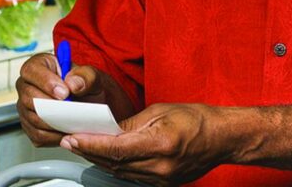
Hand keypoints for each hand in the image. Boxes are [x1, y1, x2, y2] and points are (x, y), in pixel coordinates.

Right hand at [15, 54, 129, 146]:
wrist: (91, 105)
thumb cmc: (87, 86)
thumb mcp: (93, 77)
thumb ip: (86, 76)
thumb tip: (72, 84)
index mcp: (39, 66)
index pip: (31, 70)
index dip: (45, 82)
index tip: (64, 93)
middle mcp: (27, 86)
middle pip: (28, 98)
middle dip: (51, 107)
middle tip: (70, 112)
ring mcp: (25, 107)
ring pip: (33, 118)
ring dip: (54, 123)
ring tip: (72, 122)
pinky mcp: (30, 126)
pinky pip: (38, 135)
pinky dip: (54, 137)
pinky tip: (67, 132)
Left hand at [62, 103, 229, 185]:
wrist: (222, 138)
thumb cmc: (196, 120)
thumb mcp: (160, 111)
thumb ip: (130, 123)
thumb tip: (107, 129)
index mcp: (160, 143)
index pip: (116, 147)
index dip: (90, 144)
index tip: (72, 138)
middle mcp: (160, 166)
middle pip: (114, 162)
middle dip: (88, 151)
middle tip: (69, 141)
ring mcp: (161, 179)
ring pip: (120, 172)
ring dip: (99, 160)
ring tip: (82, 147)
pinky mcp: (163, 184)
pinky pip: (132, 176)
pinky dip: (116, 166)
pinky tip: (105, 157)